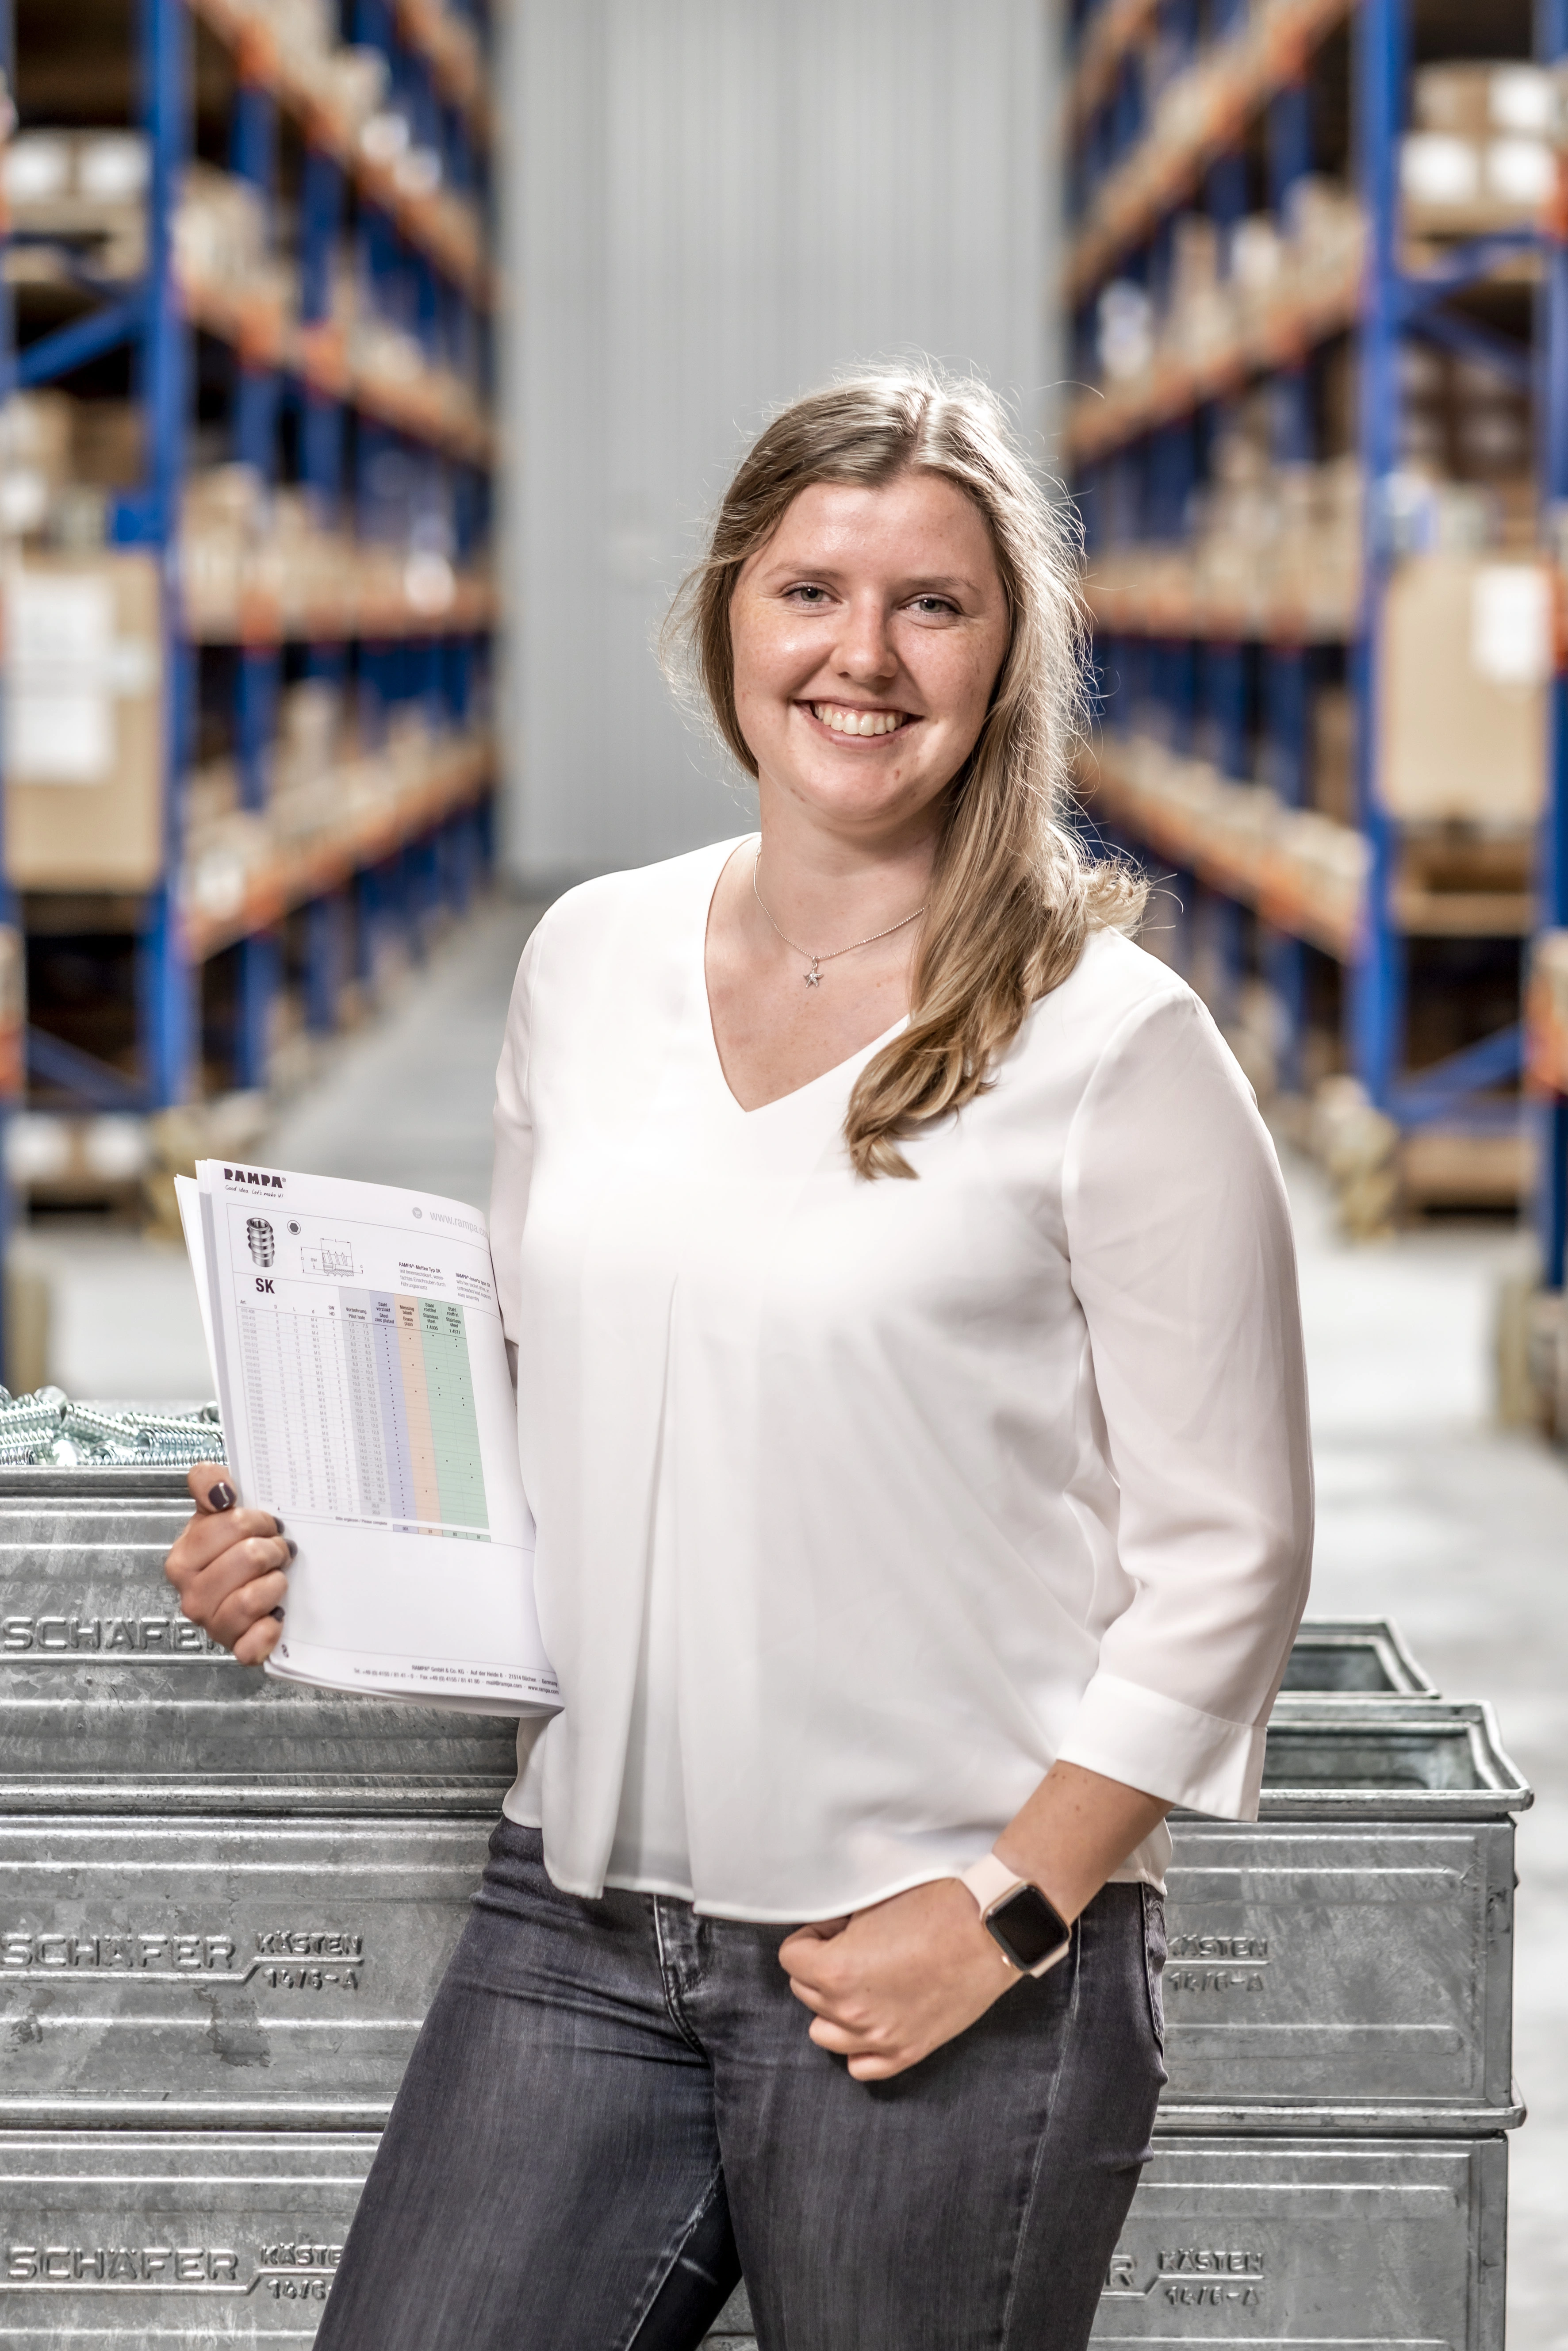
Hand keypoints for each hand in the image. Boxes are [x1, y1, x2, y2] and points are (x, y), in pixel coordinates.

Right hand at [163, 1465, 293, 1664]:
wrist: (247, 1583)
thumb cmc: (229, 1546)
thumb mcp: (214, 1504)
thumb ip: (207, 1480)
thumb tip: (219, 1492)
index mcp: (184, 1559)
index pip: (233, 1526)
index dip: (258, 1520)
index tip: (264, 1524)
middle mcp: (193, 1595)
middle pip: (249, 1558)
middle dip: (272, 1548)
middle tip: (276, 1550)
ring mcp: (213, 1625)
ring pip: (252, 1598)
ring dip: (275, 1582)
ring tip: (276, 1577)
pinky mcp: (237, 1649)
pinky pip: (254, 1645)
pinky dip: (270, 1629)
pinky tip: (276, 1614)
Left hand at [778, 1877, 1017, 2082]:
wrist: (989, 1928)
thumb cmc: (935, 1908)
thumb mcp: (871, 1905)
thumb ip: (838, 1929)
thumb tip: (826, 1937)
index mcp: (836, 1972)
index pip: (790, 1958)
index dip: (811, 1937)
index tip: (833, 1928)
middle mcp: (850, 2012)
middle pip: (805, 1992)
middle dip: (821, 1967)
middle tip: (854, 1945)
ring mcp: (879, 2038)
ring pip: (823, 2032)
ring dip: (833, 2006)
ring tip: (861, 1981)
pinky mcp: (909, 2051)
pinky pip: (860, 2066)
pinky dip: (858, 2044)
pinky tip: (873, 2017)